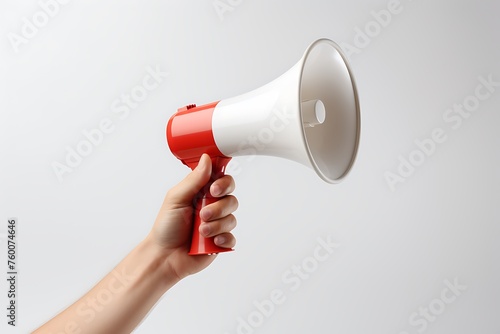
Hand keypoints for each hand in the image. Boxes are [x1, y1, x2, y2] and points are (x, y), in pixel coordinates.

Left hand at [147, 154, 237, 279]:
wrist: (164, 256)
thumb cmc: (166, 227)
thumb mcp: (176, 198)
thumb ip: (194, 180)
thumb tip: (207, 159)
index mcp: (202, 193)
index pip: (222, 180)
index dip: (223, 183)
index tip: (214, 190)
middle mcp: (212, 207)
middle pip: (231, 198)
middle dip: (219, 207)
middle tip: (203, 213)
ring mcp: (218, 224)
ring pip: (232, 218)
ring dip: (216, 225)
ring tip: (200, 231)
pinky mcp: (221, 242)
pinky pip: (232, 237)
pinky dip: (223, 239)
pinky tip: (211, 242)